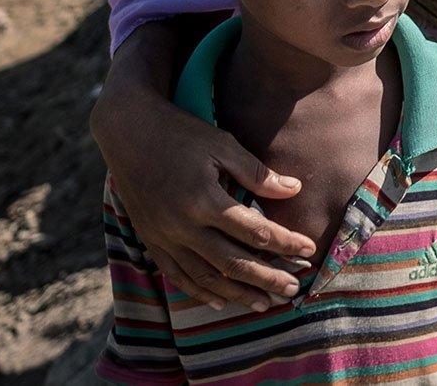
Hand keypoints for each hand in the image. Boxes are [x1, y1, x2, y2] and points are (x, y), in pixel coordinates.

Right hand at [92, 75, 313, 310]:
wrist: (127, 133)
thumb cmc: (180, 134)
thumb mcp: (222, 144)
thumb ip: (256, 173)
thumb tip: (294, 190)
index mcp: (204, 200)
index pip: (254, 231)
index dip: (285, 243)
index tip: (309, 250)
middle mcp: (182, 226)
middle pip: (232, 262)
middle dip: (267, 278)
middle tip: (294, 289)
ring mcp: (164, 237)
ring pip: (206, 276)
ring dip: (238, 293)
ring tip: (264, 304)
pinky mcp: (151, 240)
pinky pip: (177, 275)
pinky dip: (200, 291)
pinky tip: (220, 301)